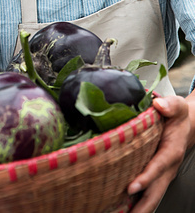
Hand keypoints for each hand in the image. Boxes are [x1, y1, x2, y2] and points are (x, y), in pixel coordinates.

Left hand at [128, 95, 192, 212]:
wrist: (186, 126)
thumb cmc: (177, 117)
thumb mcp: (177, 106)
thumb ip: (169, 105)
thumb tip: (159, 104)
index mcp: (171, 152)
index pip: (157, 167)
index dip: (145, 178)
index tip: (131, 187)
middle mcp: (167, 168)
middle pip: (155, 192)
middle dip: (142, 206)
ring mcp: (162, 175)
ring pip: (151, 197)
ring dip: (138, 208)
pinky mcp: (156, 176)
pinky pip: (147, 192)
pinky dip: (135, 202)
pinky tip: (120, 208)